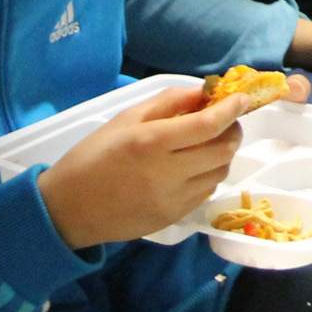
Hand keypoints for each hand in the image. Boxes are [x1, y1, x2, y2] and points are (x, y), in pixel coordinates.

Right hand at [36, 82, 247, 251]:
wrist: (67, 209)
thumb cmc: (92, 156)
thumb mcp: (125, 120)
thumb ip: (167, 103)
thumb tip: (203, 92)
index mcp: (150, 143)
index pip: (208, 125)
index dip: (232, 109)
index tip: (243, 99)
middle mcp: (165, 173)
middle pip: (222, 150)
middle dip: (233, 131)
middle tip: (227, 121)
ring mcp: (171, 200)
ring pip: (219, 173)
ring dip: (223, 154)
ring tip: (209, 143)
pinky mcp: (172, 219)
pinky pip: (205, 193)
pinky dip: (209, 175)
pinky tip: (194, 167)